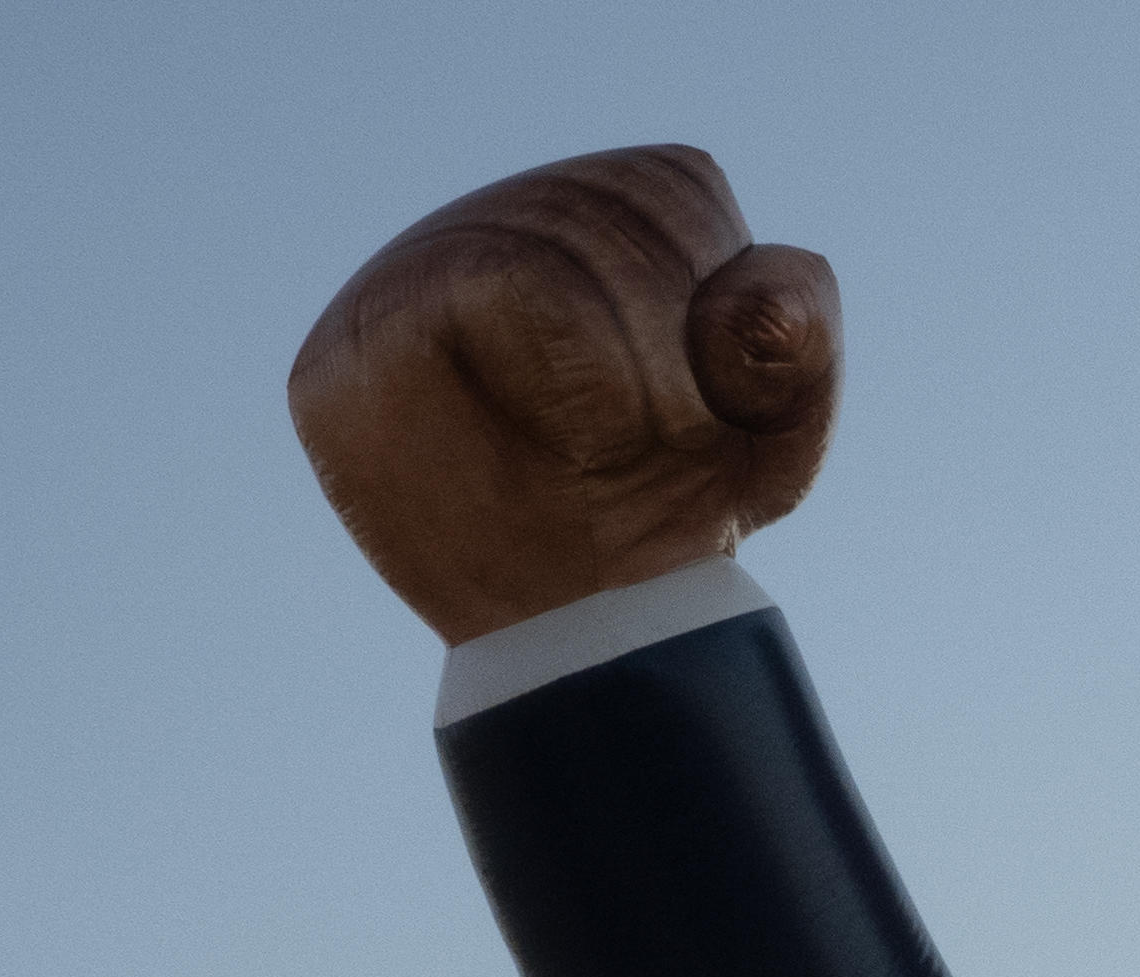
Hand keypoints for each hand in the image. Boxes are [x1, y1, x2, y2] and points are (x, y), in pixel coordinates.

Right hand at [288, 146, 841, 643]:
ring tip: (612, 457)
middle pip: (604, 211)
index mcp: (582, 212)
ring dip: (622, 372)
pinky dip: (565, 375)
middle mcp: (481, 224)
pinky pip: (478, 294)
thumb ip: (797, 337)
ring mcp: (402, 280)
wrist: (592, 628)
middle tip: (666, 444)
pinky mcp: (342, 357)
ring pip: (545, 244)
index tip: (714, 398)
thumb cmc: (674, 507)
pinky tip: (569, 444)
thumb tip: (762, 303)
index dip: (714, 297)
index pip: (668, 185)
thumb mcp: (772, 429)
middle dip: (669, 343)